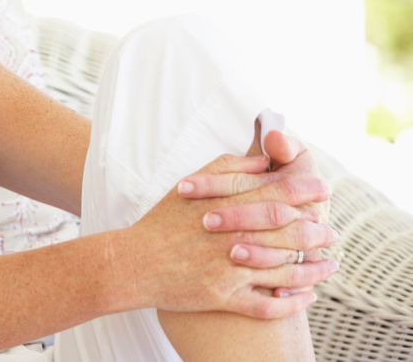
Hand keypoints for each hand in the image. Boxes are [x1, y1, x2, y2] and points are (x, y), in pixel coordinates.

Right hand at [124, 153, 338, 318]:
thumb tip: (263, 162)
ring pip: (287, 270)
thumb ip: (229, 168)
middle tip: (331, 231)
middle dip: (318, 230)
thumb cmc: (164, 220)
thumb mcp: (192, 182)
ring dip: (314, 268)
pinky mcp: (226, 298)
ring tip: (329, 263)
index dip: (307, 191)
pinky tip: (306, 295)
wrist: (136, 262)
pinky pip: (269, 305)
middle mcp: (232, 236)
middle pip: (291, 232)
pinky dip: (293, 301)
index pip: (279, 193)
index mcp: (226, 205)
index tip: (324, 190)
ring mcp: (230, 270)